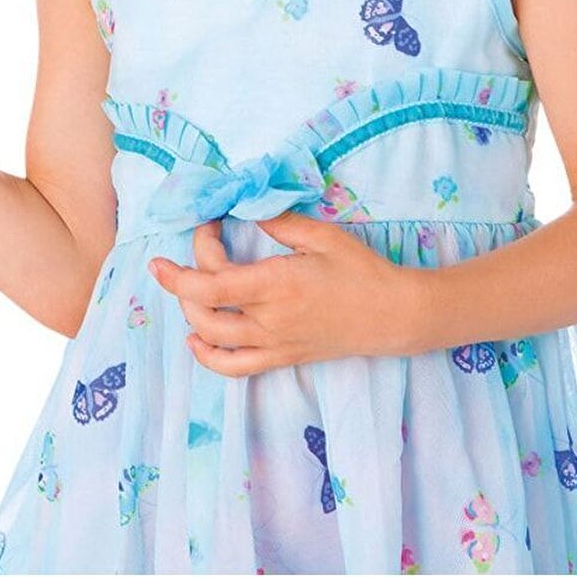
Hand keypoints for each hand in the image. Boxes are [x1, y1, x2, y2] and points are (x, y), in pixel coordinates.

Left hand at [148, 213, 426, 374]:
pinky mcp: (281, 358)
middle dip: (185, 276)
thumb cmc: (361, 270)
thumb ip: (278, 221)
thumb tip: (244, 208)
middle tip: (205, 245)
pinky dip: (206, 356)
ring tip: (190, 285)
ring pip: (210, 338)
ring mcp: (273, 344)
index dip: (191, 256)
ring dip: (189, 310)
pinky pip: (233, 368)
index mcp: (276, 285)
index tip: (204, 226)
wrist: (392, 315)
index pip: (210, 282)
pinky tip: (196, 337)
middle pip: (201, 308)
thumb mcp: (321, 235)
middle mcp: (268, 319)